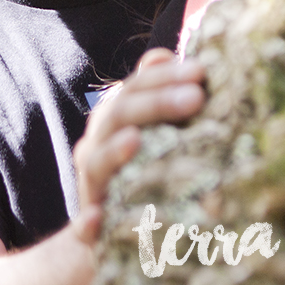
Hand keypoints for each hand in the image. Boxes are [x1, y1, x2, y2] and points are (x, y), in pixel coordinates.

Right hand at [72, 48, 204, 214]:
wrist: (112, 228)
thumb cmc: (143, 168)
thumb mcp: (151, 129)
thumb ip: (155, 93)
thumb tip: (162, 54)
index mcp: (113, 120)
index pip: (134, 87)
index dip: (164, 76)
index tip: (201, 71)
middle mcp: (97, 147)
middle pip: (118, 115)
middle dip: (156, 103)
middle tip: (196, 97)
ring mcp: (91, 186)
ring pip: (96, 163)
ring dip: (114, 151)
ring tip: (136, 140)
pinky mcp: (90, 229)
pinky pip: (83, 227)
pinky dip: (86, 222)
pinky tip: (95, 219)